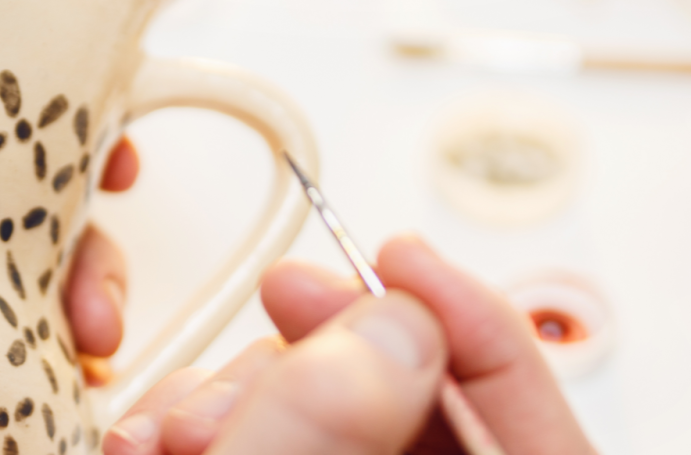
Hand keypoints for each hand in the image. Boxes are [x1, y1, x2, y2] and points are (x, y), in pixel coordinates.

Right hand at [102, 236, 595, 454]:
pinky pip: (254, 434)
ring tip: (179, 424)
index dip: (478, 323)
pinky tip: (156, 433)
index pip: (534, 428)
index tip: (404, 257)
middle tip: (286, 301)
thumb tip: (395, 327)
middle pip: (410, 399)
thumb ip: (338, 430)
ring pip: (318, 408)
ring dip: (239, 389)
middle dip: (328, 347)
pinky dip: (206, 420)